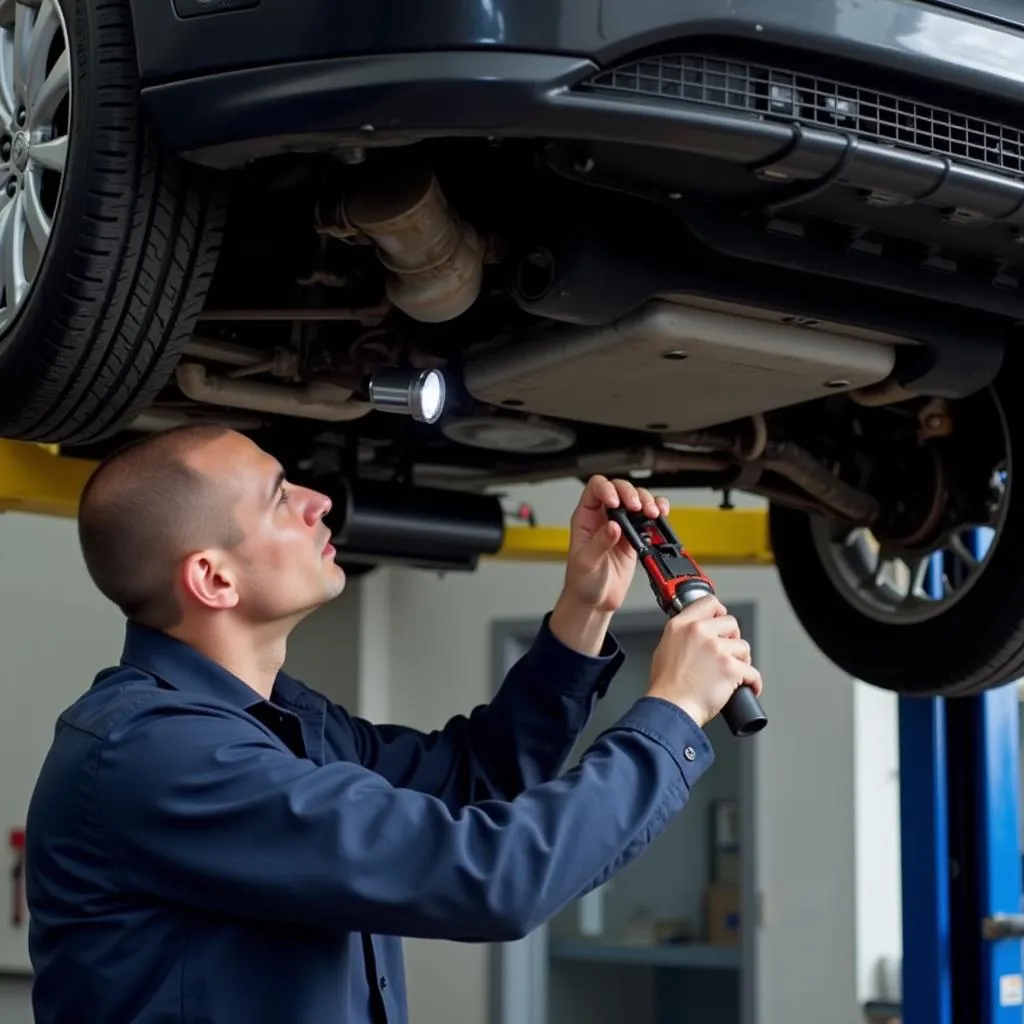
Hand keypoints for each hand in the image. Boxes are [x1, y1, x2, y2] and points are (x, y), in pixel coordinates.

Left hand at [562, 474, 668, 612]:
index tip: (617, 503)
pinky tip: (660, 514)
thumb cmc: (582, 581)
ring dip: (647, 501)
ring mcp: (621, 526)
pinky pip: (647, 517)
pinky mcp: (635, 537)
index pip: (595, 489)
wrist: (595, 601)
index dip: (607, 489)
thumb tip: (613, 526)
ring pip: (636, 499)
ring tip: (653, 513)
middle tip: (638, 508)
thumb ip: (599, 543)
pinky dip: (657, 511)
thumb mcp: (586, 563)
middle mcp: (603, 518)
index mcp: (585, 518)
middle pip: (619, 488)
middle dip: (631, 494)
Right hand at [645, 595, 762, 728]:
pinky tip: (748, 687)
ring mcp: (717, 649)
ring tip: (733, 674)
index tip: (722, 620)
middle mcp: (699, 632)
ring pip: (744, 647)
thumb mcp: (663, 650)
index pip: (708, 603)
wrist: (671, 709)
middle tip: (728, 654)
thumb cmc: (665, 688)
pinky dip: (753, 682)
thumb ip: (680, 638)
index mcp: (681, 626)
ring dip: (742, 661)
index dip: (719, 612)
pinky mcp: (731, 668)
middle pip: (731, 623)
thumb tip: (693, 639)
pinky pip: (753, 672)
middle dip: (733, 639)